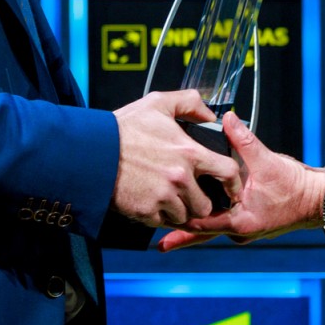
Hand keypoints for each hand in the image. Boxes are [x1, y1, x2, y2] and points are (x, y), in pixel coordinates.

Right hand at [112, 90, 238, 228]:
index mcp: (189, 153)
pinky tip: (152, 202)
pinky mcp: (146, 213)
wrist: (91, 153)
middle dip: (202, 201)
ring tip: (169, 198)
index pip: (228, 173)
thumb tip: (211, 114)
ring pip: (186, 215)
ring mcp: (163, 198)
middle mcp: (180, 179)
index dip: (234, 182)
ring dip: (181, 210)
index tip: (232, 187)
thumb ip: (190, 102)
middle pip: (207, 203)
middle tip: (192, 195)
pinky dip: (160, 216)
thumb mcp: (158, 102)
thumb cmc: (123, 128)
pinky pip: (163, 222)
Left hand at [157, 113, 324, 251]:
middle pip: (202, 232)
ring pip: (212, 229)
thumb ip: (244, 140)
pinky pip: (223, 225)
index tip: (163, 212)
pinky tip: (196, 214)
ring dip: (194, 226)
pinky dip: (209, 220)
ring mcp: (244, 231)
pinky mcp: (247, 225)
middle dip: (182, 232)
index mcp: (241, 221)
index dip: (181, 217)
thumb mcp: (267, 161)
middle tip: (158, 243)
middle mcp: (240, 231)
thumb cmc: (295, 186)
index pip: (202, 224)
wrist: (317, 201)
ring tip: (168, 231)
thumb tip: (228, 119)